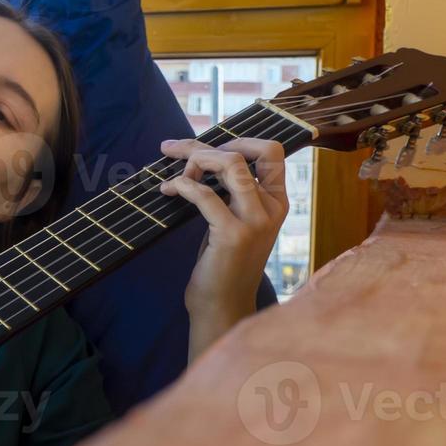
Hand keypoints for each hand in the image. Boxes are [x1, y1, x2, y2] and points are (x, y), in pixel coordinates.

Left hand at [156, 137, 289, 318]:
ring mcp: (255, 221)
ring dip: (193, 161)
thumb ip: (229, 192)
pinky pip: (204, 194)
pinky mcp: (233, 235)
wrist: (222, 306)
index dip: (236, 139)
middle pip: (241, 153)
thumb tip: (199, 155)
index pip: (271, 152)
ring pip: (229, 165)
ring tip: (174, 177)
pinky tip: (168, 191)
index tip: (204, 147)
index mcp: (276, 202)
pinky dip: (182, 185)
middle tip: (171, 151)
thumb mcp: (233, 221)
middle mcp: (272, 208)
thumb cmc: (221, 263)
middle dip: (200, 147)